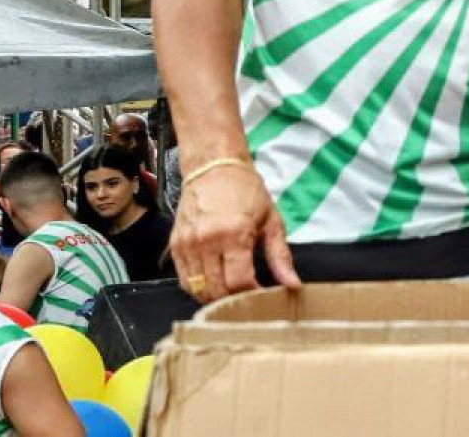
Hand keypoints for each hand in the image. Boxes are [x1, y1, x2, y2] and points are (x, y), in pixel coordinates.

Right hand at [170, 161, 299, 303]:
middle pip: (218, 290)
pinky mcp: (175, 247)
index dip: (252, 294)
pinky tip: (214, 284)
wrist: (214, 168)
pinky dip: (199, 289)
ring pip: (199, 289)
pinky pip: (185, 281)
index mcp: (234, 234)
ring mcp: (188, 245)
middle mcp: (207, 242)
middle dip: (235, 299)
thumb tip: (293, 284)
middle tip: (249, 296)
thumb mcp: (272, 220)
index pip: (240, 282)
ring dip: (217, 297)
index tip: (262, 295)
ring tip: (233, 292)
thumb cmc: (247, 192)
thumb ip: (280, 256)